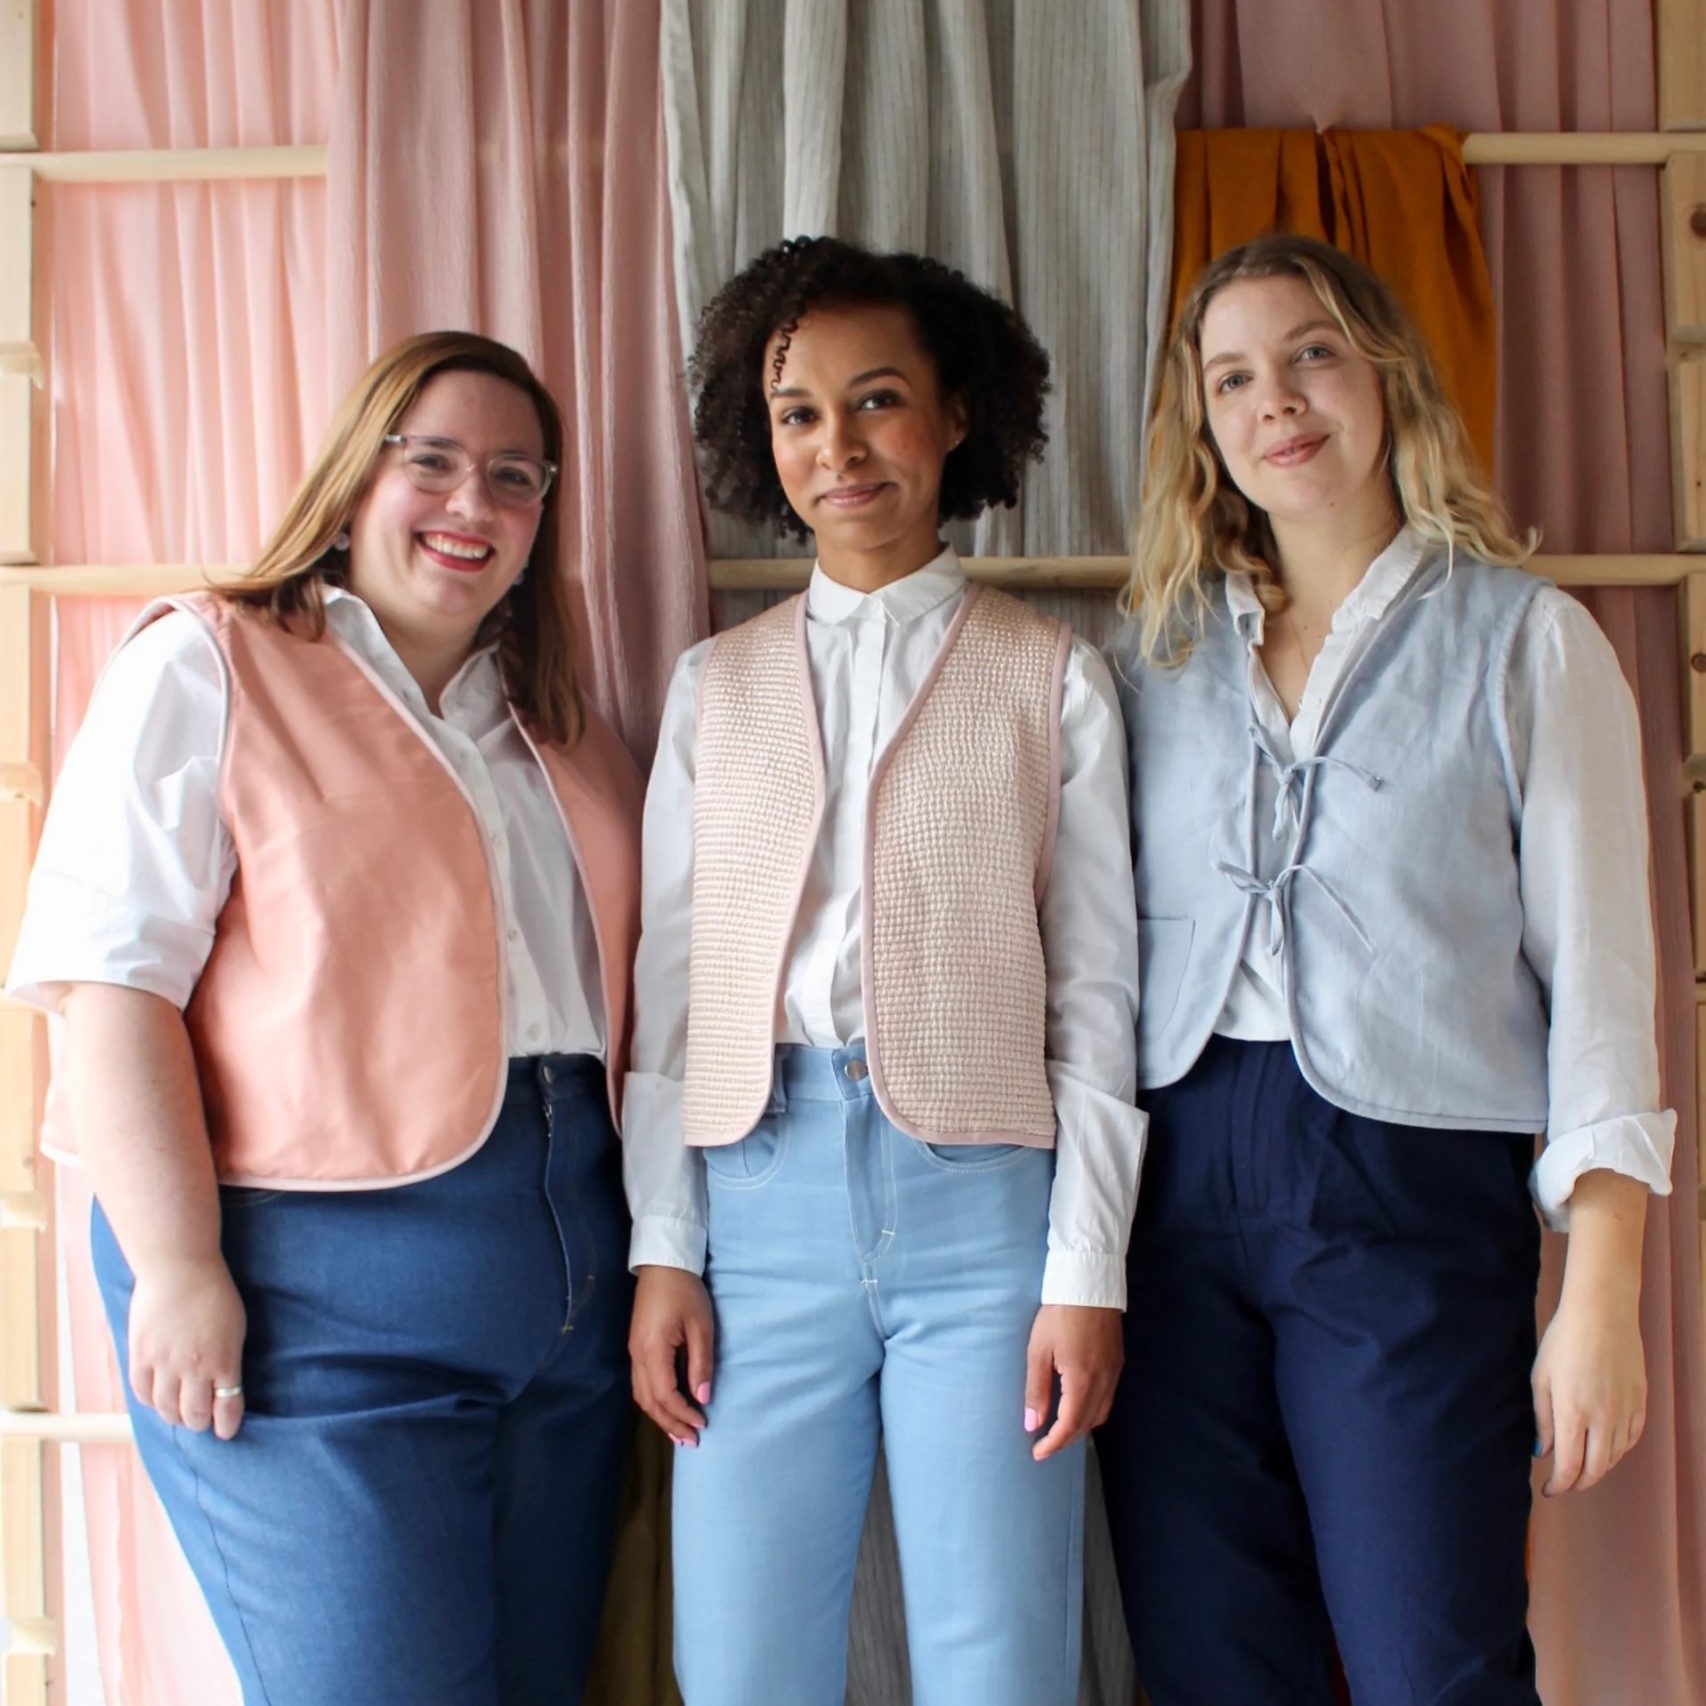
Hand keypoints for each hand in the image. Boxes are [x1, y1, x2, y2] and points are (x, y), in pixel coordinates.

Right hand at [127, 1253, 246, 1439]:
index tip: (226, 1432)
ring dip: (174, 1416)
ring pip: (166, 1409)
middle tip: (200, 1421)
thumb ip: (228, 1359)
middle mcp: (195, 1367)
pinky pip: (142, 1393)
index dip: (226, 1425)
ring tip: (178, 1412)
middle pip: (194, 1415)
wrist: (179, 1268)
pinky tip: (157, 1398)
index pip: (227, 1407)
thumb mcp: (235, 1327)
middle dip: (199, 1423)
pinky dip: (151, 1401)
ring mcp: (164, 1363)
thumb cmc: (214, 1293)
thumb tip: (223, 1385)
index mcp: (224, 1360)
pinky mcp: (140, 1356)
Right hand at [629, 1264, 715, 1446]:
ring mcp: (633, 1351)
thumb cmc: (686, 1292)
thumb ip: (701, 1364)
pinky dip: (654, 1401)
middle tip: (691, 1441)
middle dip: (670, 1423)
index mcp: (653, 1350)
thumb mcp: (701, 1326)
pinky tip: (667, 1407)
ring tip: (679, 1432)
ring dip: (660, 1416)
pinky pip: (641, 1384)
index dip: (682, 1414)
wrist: (663, 1264)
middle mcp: (638, 1355)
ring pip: (641, 1395)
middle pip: (649, 1401)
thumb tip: (703, 1398)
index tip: (702, 1425)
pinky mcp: (636, 1347)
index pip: (665, 1395)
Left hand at [1025, 1303, 1122, 1462]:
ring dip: (1080, 1426)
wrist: (1089, 1284)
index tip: (1037, 1453)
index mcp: (1083, 1382)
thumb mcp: (1039, 1350)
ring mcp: (1114, 1373)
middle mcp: (1104, 1383)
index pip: (1069, 1426)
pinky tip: (1077, 1405)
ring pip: (1100, 1414)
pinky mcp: (1118, 1363)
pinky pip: (1107, 1399)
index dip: (1053, 1444)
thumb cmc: (1058, 1315)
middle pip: (1087, 1424)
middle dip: (1066, 1439)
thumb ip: (1036, 1390)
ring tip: (1059, 1428)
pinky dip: (1092, 1411)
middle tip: (1044, 1444)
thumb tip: (1032, 1425)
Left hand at [1532, 1286, 1646, 1495]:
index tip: (1548, 1490)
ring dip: (1598, 1468)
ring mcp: (1626, 1411)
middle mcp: (1603, 1418)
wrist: (1602, 1312)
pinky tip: (1605, 1446)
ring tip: (1581, 1464)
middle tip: (1564, 1484)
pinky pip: (1631, 1439)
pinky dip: (1617, 1450)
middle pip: (1596, 1470)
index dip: (1558, 1485)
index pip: (1569, 1467)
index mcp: (1573, 1412)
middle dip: (1578, 1483)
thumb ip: (1542, 1418)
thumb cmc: (1564, 1340)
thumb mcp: (1541, 1377)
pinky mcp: (1641, 1402)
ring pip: (1615, 1457)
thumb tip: (1543, 1452)